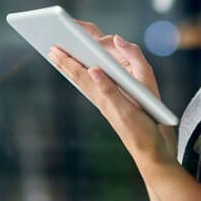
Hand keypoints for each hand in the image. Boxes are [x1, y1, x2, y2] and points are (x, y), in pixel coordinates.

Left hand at [47, 21, 173, 160]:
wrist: (150, 151)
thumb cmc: (140, 132)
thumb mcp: (126, 110)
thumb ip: (109, 89)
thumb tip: (93, 69)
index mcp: (102, 96)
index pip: (80, 74)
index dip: (67, 61)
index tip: (54, 48)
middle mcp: (101, 99)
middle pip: (78, 77)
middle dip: (64, 63)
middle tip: (50, 49)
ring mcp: (106, 103)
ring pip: (84, 82)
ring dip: (72, 70)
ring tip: (61, 61)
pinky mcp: (114, 107)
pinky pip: (94, 88)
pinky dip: (86, 78)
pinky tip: (85, 77)